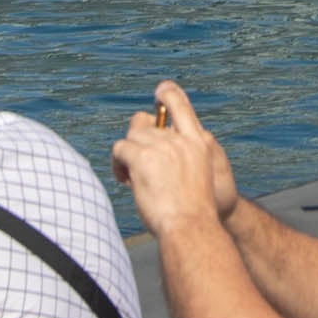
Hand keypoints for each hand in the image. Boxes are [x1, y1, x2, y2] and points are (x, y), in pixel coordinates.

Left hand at [115, 80, 239, 231]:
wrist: (191, 226)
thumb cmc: (194, 211)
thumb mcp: (199, 176)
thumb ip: (182, 158)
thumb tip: (154, 152)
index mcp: (199, 142)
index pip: (181, 105)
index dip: (169, 93)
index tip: (160, 90)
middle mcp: (180, 139)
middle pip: (145, 122)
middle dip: (136, 139)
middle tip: (137, 164)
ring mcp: (162, 146)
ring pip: (131, 136)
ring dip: (127, 155)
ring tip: (131, 177)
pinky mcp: (143, 157)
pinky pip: (120, 149)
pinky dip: (118, 164)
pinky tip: (125, 180)